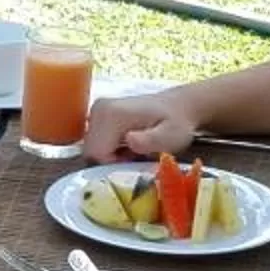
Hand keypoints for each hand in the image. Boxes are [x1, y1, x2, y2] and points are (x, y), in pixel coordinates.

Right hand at [82, 89, 197, 163]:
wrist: (178, 106)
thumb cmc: (176, 123)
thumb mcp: (170, 136)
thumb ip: (150, 140)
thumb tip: (129, 140)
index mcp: (112, 114)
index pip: (96, 153)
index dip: (114, 164)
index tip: (134, 161)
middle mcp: (99, 110)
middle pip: (91, 152)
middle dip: (111, 161)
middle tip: (135, 157)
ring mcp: (97, 111)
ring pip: (92, 149)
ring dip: (110, 156)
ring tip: (133, 151)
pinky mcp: (98, 115)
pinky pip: (95, 142)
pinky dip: (109, 149)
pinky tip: (126, 145)